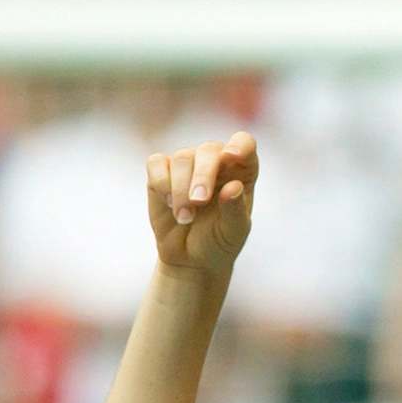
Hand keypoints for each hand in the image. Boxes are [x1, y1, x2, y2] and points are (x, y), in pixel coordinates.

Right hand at [145, 133, 258, 274]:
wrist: (191, 258)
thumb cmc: (220, 241)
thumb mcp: (234, 231)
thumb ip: (235, 209)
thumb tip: (233, 186)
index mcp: (242, 172)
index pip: (244, 144)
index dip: (239, 145)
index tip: (232, 156)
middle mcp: (216, 162)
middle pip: (208, 150)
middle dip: (203, 175)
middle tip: (199, 201)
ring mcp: (188, 165)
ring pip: (182, 158)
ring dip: (181, 189)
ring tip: (186, 218)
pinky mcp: (162, 172)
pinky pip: (157, 163)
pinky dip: (162, 182)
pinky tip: (169, 204)